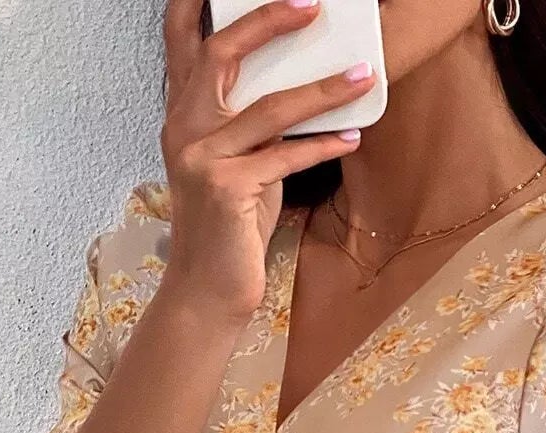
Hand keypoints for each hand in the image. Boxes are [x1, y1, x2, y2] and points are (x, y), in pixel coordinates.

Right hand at [159, 0, 374, 321]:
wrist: (208, 290)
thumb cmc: (229, 227)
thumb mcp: (236, 164)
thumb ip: (251, 124)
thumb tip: (298, 87)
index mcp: (181, 116)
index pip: (184, 43)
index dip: (199, 5)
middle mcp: (183, 129)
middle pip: (220, 53)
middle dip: (268, 21)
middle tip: (313, 5)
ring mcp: (202, 158)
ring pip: (269, 107)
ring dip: (322, 89)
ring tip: (363, 75)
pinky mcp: (226, 189)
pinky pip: (285, 156)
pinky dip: (322, 146)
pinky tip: (350, 136)